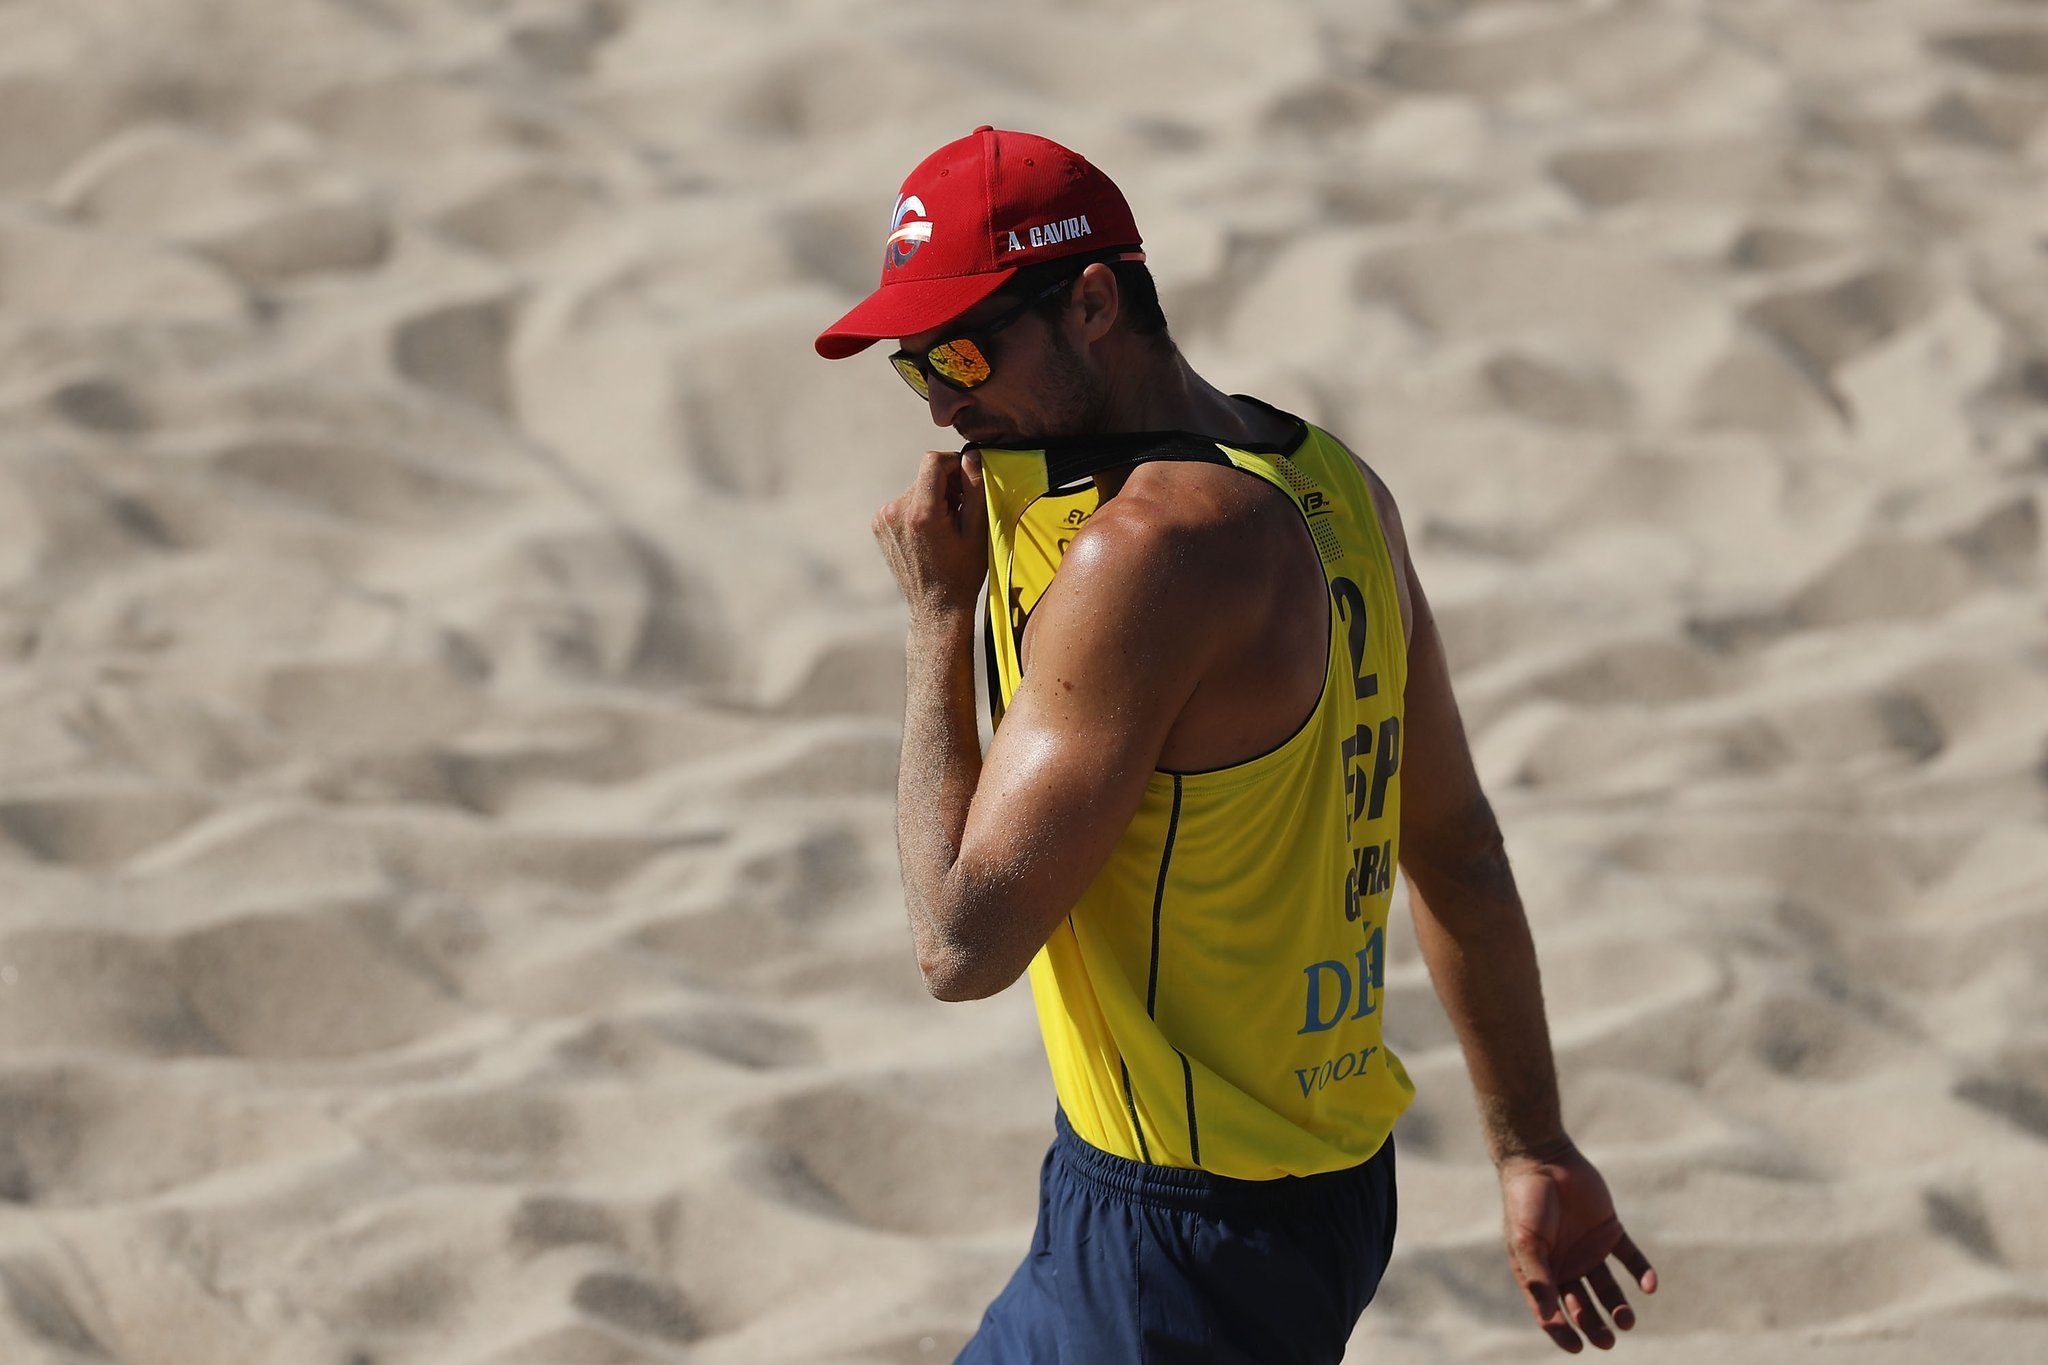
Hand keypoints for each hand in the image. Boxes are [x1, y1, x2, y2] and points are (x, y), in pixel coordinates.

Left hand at [872, 449, 988, 622]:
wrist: (936, 607)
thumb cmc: (962, 573)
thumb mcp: (977, 531)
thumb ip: (975, 489)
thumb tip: (971, 456)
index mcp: (920, 513)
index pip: (932, 462)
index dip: (954, 463)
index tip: (968, 479)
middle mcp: (895, 512)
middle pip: (925, 476)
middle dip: (947, 485)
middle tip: (964, 509)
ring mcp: (883, 519)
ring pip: (916, 489)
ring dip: (934, 498)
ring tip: (948, 525)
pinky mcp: (879, 525)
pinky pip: (904, 503)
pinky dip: (920, 509)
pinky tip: (932, 533)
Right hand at [1498, 1137, 1657, 1351]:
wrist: (1543, 1158)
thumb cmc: (1526, 1202)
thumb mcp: (1527, 1244)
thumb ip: (1538, 1280)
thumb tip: (1551, 1321)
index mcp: (1540, 1271)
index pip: (1552, 1312)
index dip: (1563, 1332)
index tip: (1578, 1348)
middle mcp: (1566, 1264)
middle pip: (1583, 1305)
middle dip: (1594, 1326)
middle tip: (1608, 1341)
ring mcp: (1589, 1248)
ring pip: (1608, 1288)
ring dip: (1619, 1307)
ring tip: (1627, 1321)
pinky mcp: (1610, 1231)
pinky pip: (1630, 1258)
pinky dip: (1642, 1273)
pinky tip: (1649, 1286)